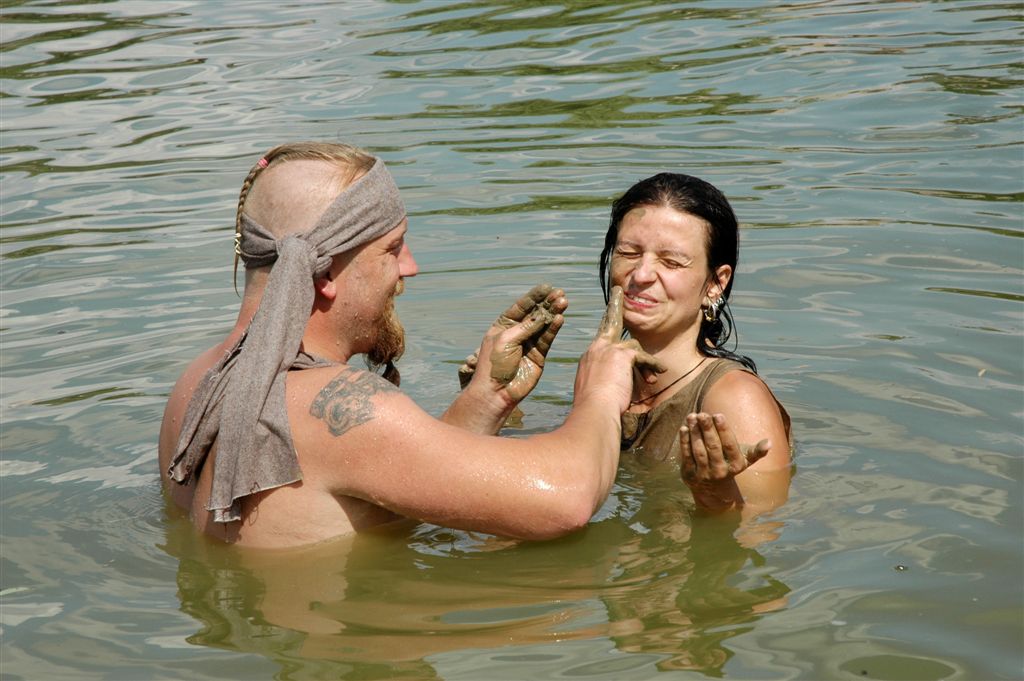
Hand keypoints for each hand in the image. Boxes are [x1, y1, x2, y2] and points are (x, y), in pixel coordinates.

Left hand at [459, 284, 566, 404]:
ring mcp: (528, 344)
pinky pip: (547, 339)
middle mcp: (516, 333)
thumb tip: (542, 314)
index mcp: (503, 326)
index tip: (546, 287)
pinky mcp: (538, 356)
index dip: (533, 297)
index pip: (520, 307)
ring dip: (553, 313)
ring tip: (564, 302)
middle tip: (560, 293)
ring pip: (543, 325)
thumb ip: (525, 327)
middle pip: (534, 314)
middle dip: (546, 303)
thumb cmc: (494, 364)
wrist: (497, 392)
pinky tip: (560, 318)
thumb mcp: (506, 340)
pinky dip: (553, 329)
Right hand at [574, 286, 666, 410]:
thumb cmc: (595, 409)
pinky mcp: (622, 354)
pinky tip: (658, 372)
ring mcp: (608, 348)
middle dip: (614, 305)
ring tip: (651, 379)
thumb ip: (605, 380)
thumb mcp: (595, 391)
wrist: (593, 411)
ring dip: (645, 364)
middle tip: (618, 291)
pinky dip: (652, 366)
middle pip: (609, 323)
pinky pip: (644, 357)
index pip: (600, 338)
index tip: (606, 317)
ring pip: (634, 346)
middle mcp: (596, 348)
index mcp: (589, 357)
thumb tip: (615, 383)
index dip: (605, 327)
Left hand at [679, 412, 769, 506]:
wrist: (713, 490)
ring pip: (699, 451)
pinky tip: (684, 428)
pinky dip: (685, 442)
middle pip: (713, 447)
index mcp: (736, 465)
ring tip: (692, 417)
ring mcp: (705, 474)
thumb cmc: (730, 464)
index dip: (723, 430)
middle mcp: (721, 471)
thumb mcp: (744, 460)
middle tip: (702, 414)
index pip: (729, 445)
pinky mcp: (690, 475)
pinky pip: (687, 456)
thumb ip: (756, 451)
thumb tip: (770, 442)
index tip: (718, 415)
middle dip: (707, 429)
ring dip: (695, 433)